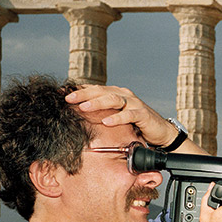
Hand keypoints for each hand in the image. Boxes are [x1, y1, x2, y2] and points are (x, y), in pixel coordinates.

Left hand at [66, 85, 180, 148]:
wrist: (160, 132)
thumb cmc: (136, 126)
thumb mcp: (116, 117)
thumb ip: (102, 113)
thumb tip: (79, 116)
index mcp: (116, 94)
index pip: (94, 89)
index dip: (78, 90)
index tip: (61, 93)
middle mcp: (125, 95)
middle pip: (101, 91)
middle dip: (83, 94)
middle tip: (68, 99)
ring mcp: (135, 103)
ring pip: (113, 99)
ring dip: (97, 103)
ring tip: (84, 107)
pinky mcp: (143, 114)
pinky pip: (129, 115)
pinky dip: (117, 118)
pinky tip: (107, 122)